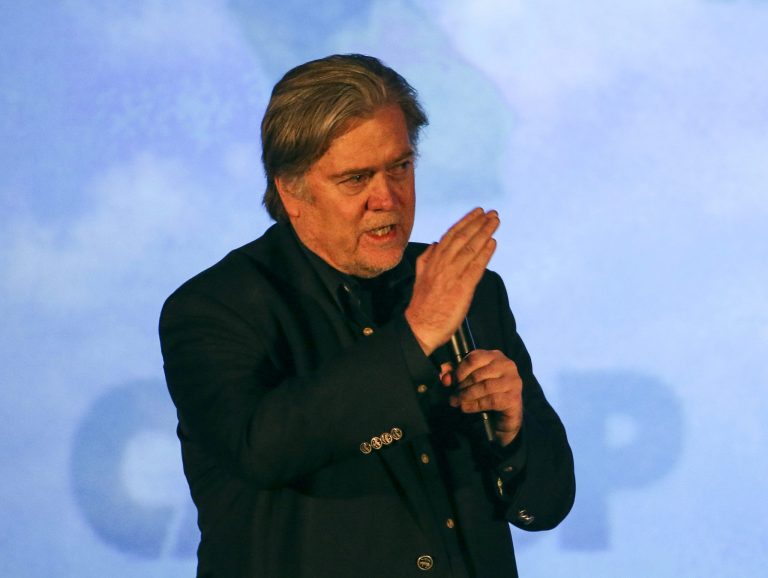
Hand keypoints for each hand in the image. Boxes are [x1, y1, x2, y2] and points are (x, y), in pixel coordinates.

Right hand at [405, 208, 498, 354]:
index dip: (466, 222)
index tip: (478, 212)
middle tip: (492, 213)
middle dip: (478, 223)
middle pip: (463, 238)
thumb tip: (435, 245)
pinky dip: (485, 253)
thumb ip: (426, 259)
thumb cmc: (422, 305)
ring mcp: (452, 275)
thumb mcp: (420, 276)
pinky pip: (476, 267)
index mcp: (433, 260)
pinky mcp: (462, 288)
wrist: (420, 326)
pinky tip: (493, 243)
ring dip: (484, 233)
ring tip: (495, 222)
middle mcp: (442, 264)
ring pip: (470, 248)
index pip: (451, 235)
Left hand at [439, 350, 522, 445]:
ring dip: (466, 396)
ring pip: (484, 387)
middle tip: (452, 396)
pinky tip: (465, 408)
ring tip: (456, 402)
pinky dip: (474, 405)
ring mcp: (513, 381)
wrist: (505, 415)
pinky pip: (490, 400)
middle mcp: (507, 366)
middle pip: (477, 374)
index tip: (451, 381)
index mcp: (495, 356)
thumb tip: (443, 373)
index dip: (459, 370)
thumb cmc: (486, 393)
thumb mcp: (469, 380)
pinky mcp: (514, 398)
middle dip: (461, 386)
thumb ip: (456, 374)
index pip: (474, 358)